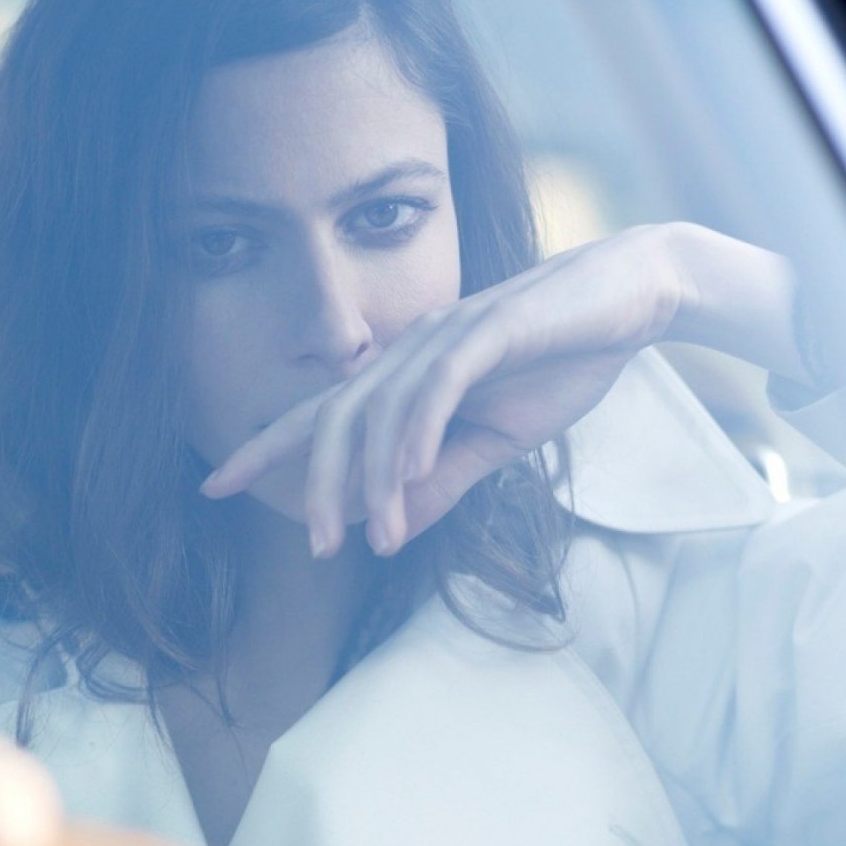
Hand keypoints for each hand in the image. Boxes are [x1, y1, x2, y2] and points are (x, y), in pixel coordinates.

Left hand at [201, 223, 802, 557]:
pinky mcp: (489, 330)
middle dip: (315, 483)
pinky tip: (410, 473)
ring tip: (369, 534)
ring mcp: (445, 336)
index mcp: (404, 375)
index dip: (264, 448)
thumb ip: (444, 480)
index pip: (321, 416)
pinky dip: (419, 430)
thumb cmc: (562, 362)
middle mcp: (409, 351)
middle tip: (311, 546)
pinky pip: (439, 385)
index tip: (213, 486)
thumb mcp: (498, 440)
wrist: (632, 299)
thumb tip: (392, 531)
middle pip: (337, 418)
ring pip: (383, 409)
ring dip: (373, 476)